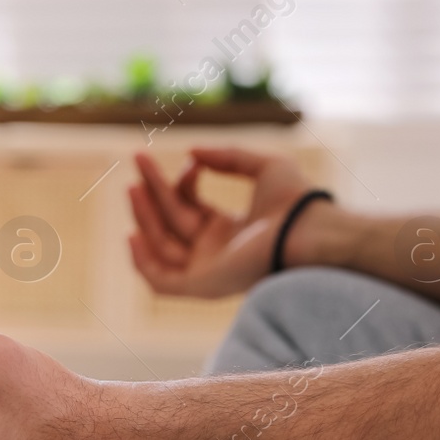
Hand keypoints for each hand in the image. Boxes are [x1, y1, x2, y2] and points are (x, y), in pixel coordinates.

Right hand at [127, 147, 315, 297]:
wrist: (307, 230)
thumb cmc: (296, 201)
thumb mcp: (263, 166)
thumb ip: (227, 157)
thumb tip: (191, 153)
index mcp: (228, 230)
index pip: (189, 207)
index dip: (181, 182)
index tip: (191, 162)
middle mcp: (214, 252)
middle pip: (169, 223)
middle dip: (151, 194)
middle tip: (137, 161)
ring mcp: (207, 270)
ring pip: (161, 246)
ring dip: (143, 216)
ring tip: (133, 186)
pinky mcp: (202, 286)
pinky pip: (161, 281)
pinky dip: (143, 263)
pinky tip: (132, 235)